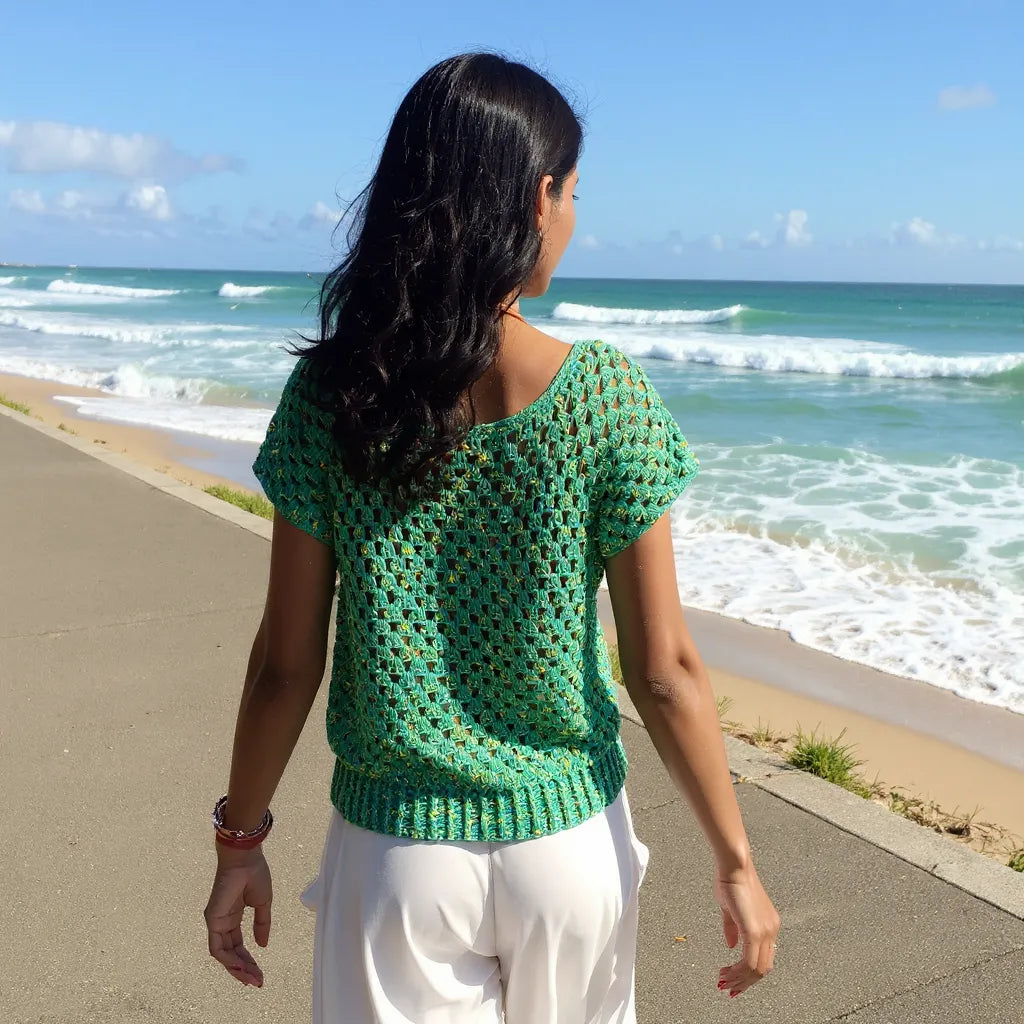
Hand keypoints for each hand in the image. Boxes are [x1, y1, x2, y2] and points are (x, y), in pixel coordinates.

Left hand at [204, 846, 272, 986]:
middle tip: (258, 981)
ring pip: (223, 954)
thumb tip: (263, 945)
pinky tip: (241, 966)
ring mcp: (216, 922)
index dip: (248, 960)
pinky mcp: (212, 920)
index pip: (238, 946)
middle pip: (231, 953)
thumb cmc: (255, 874)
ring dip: (237, 968)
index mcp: (234, 917)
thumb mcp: (263, 903)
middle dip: (244, 969)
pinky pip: (217, 947)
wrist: (246, 859)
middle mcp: (222, 922)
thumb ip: (262, 924)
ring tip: (252, 978)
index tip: (260, 973)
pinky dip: (228, 959)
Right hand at [713, 861, 779, 998]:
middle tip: (727, 988)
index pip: (764, 959)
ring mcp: (765, 932)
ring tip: (722, 982)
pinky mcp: (754, 931)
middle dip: (744, 982)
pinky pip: (748, 961)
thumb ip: (732, 928)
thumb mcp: (731, 909)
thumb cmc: (731, 879)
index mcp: (769, 925)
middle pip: (762, 969)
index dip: (749, 974)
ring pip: (756, 969)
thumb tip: (732, 945)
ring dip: (738, 980)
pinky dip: (737, 972)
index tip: (734, 981)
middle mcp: (771, 931)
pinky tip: (725, 973)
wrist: (735, 865)